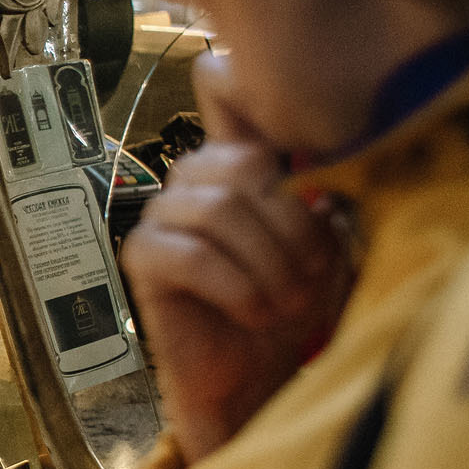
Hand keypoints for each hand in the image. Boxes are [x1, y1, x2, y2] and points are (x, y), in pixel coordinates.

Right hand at [121, 52, 352, 462]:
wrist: (254, 385)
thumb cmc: (293, 313)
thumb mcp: (326, 246)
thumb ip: (322, 194)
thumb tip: (322, 167)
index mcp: (239, 161)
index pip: (221, 83)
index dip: (246, 87)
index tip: (297, 147)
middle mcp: (195, 178)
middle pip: (242, 162)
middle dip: (290, 225)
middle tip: (311, 276)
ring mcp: (163, 215)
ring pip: (219, 207)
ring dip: (268, 262)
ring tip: (286, 302)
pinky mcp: (142, 259)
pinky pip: (192, 255)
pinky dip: (237, 287)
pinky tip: (254, 313)